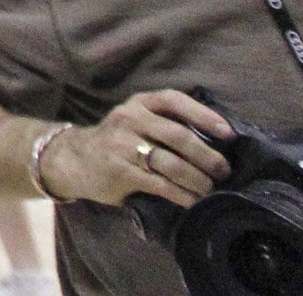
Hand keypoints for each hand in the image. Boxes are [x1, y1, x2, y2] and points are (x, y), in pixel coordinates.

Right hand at [38, 91, 232, 208]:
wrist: (74, 159)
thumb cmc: (118, 142)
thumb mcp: (136, 121)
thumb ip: (166, 124)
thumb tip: (216, 142)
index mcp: (138, 104)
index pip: (174, 101)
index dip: (204, 116)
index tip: (228, 134)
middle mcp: (129, 119)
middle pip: (178, 136)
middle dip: (208, 156)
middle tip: (224, 171)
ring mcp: (122, 146)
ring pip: (172, 163)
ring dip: (198, 179)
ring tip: (210, 189)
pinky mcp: (120, 172)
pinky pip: (160, 184)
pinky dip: (182, 195)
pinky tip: (193, 201)